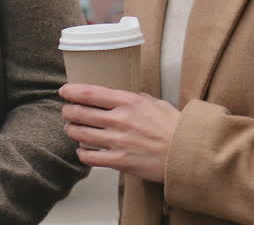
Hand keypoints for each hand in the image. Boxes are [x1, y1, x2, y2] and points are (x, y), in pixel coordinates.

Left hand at [59, 84, 180, 181]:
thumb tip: (123, 96)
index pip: (90, 93)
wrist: (189, 154)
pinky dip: (82, 153)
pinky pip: (91, 157)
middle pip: (80, 112)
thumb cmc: (176, 128)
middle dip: (68, 111)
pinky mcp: (120, 161)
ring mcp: (118, 141)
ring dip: (71, 130)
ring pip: (81, 133)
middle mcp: (120, 119)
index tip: (64, 91)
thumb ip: (137, 98)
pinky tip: (82, 151)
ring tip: (71, 128)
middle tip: (66, 112)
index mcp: (129, 102)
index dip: (72, 92)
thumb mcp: (156, 103)